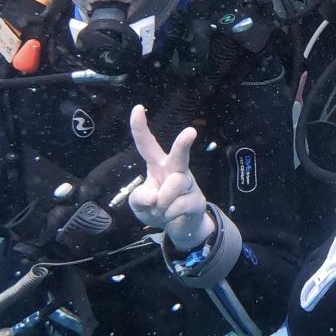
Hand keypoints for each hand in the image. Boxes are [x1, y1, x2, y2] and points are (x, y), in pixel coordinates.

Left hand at [128, 104, 214, 250]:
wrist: (181, 227)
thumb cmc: (157, 208)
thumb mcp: (139, 205)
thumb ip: (138, 198)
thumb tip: (153, 196)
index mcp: (158, 165)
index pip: (147, 144)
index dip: (140, 128)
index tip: (138, 108)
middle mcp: (175, 169)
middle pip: (179, 155)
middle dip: (183, 144)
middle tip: (191, 132)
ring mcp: (188, 183)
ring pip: (172, 188)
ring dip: (161, 204)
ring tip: (161, 210)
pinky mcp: (197, 199)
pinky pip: (178, 206)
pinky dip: (168, 215)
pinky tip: (172, 215)